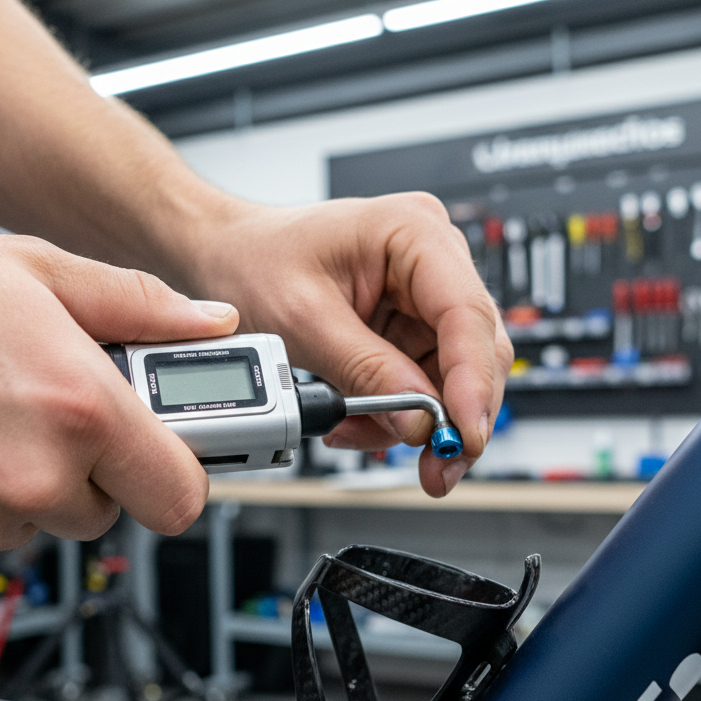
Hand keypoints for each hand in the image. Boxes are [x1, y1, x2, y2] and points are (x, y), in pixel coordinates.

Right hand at [0, 194, 237, 570]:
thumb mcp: (40, 272)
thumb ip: (142, 307)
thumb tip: (208, 322)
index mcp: (81, 411)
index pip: (180, 495)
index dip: (176, 474)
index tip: (163, 456)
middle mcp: (33, 477)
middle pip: (108, 511)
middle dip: (90, 469)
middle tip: (47, 411)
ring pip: (40, 524)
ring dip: (26, 483)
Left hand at [190, 192, 512, 496]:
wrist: (226, 256)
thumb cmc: (255, 260)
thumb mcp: (304, 319)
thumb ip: (365, 370)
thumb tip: (417, 418)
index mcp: (413, 232)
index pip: (466, 313)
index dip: (473, 381)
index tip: (464, 434)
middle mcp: (431, 260)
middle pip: (475, 350)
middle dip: (453, 416)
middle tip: (436, 468)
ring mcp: (422, 296)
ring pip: (451, 376)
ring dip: (414, 420)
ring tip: (361, 435)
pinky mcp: (407, 326)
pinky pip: (420, 382)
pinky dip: (394, 413)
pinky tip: (358, 421)